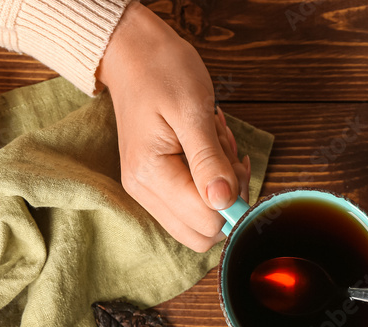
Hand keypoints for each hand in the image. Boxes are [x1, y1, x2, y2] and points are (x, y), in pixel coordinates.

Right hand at [98, 2, 249, 251]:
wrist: (131, 52)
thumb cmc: (162, 71)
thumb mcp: (192, 110)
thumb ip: (209, 161)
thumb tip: (225, 202)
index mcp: (151, 174)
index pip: (205, 221)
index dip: (233, 200)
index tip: (235, 161)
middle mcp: (144, 191)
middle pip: (201, 234)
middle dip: (228, 202)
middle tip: (230, 158)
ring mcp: (148, 190)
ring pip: (199, 222)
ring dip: (220, 190)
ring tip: (217, 145)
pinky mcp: (155, 184)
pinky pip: (191, 203)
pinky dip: (210, 183)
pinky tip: (211, 151)